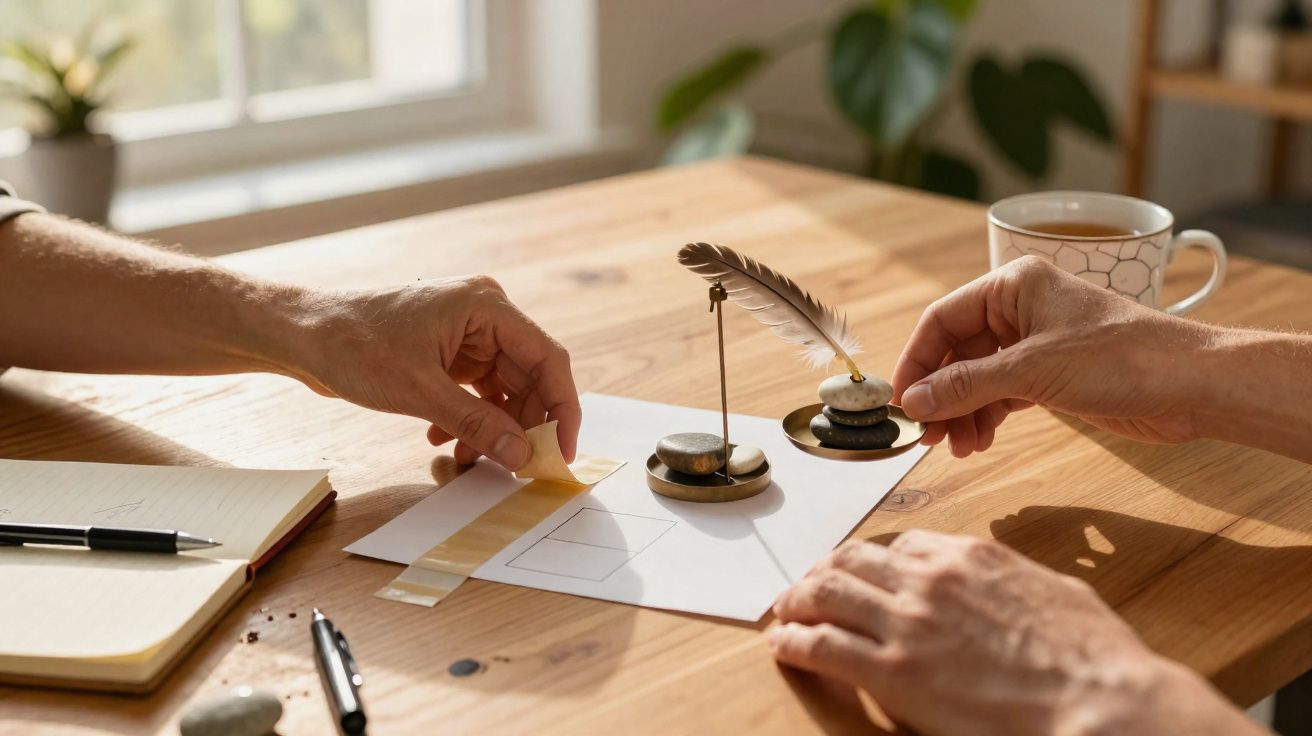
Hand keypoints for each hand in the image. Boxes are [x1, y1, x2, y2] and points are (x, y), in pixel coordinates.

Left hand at [289, 275, 580, 469]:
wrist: (303, 335)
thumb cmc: (354, 345)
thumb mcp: (420, 391)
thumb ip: (477, 423)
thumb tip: (522, 455)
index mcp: (486, 306)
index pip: (547, 358)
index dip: (561, 408)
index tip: (561, 451)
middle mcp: (484, 315)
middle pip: (529, 377)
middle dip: (522, 425)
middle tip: (517, 466)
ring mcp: (467, 334)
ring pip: (504, 390)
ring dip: (492, 427)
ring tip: (467, 456)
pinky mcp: (450, 352)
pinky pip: (478, 392)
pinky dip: (470, 419)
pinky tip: (442, 440)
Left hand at [769, 531, 1262, 735]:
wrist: (1101, 702)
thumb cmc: (1094, 656)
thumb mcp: (1055, 592)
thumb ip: (1012, 580)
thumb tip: (1003, 584)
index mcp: (970, 556)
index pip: (902, 545)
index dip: (876, 564)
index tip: (864, 578)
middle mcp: (931, 578)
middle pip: (852, 560)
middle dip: (824, 572)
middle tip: (808, 590)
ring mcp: (908, 622)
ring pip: (826, 593)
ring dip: (798, 601)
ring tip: (785, 614)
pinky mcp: (893, 672)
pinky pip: (823, 646)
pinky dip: (794, 642)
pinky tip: (783, 646)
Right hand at [890, 256, 1220, 456]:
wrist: (1191, 385)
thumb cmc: (1122, 357)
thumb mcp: (1031, 370)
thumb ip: (966, 386)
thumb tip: (914, 402)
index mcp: (1013, 286)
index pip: (942, 320)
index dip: (916, 361)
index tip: (901, 401)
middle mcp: (1020, 310)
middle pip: (957, 353)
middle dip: (940, 395)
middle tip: (927, 434)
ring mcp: (1036, 344)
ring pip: (977, 378)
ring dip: (962, 413)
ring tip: (958, 447)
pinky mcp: (1052, 376)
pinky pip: (1001, 395)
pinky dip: (986, 418)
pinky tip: (980, 442)